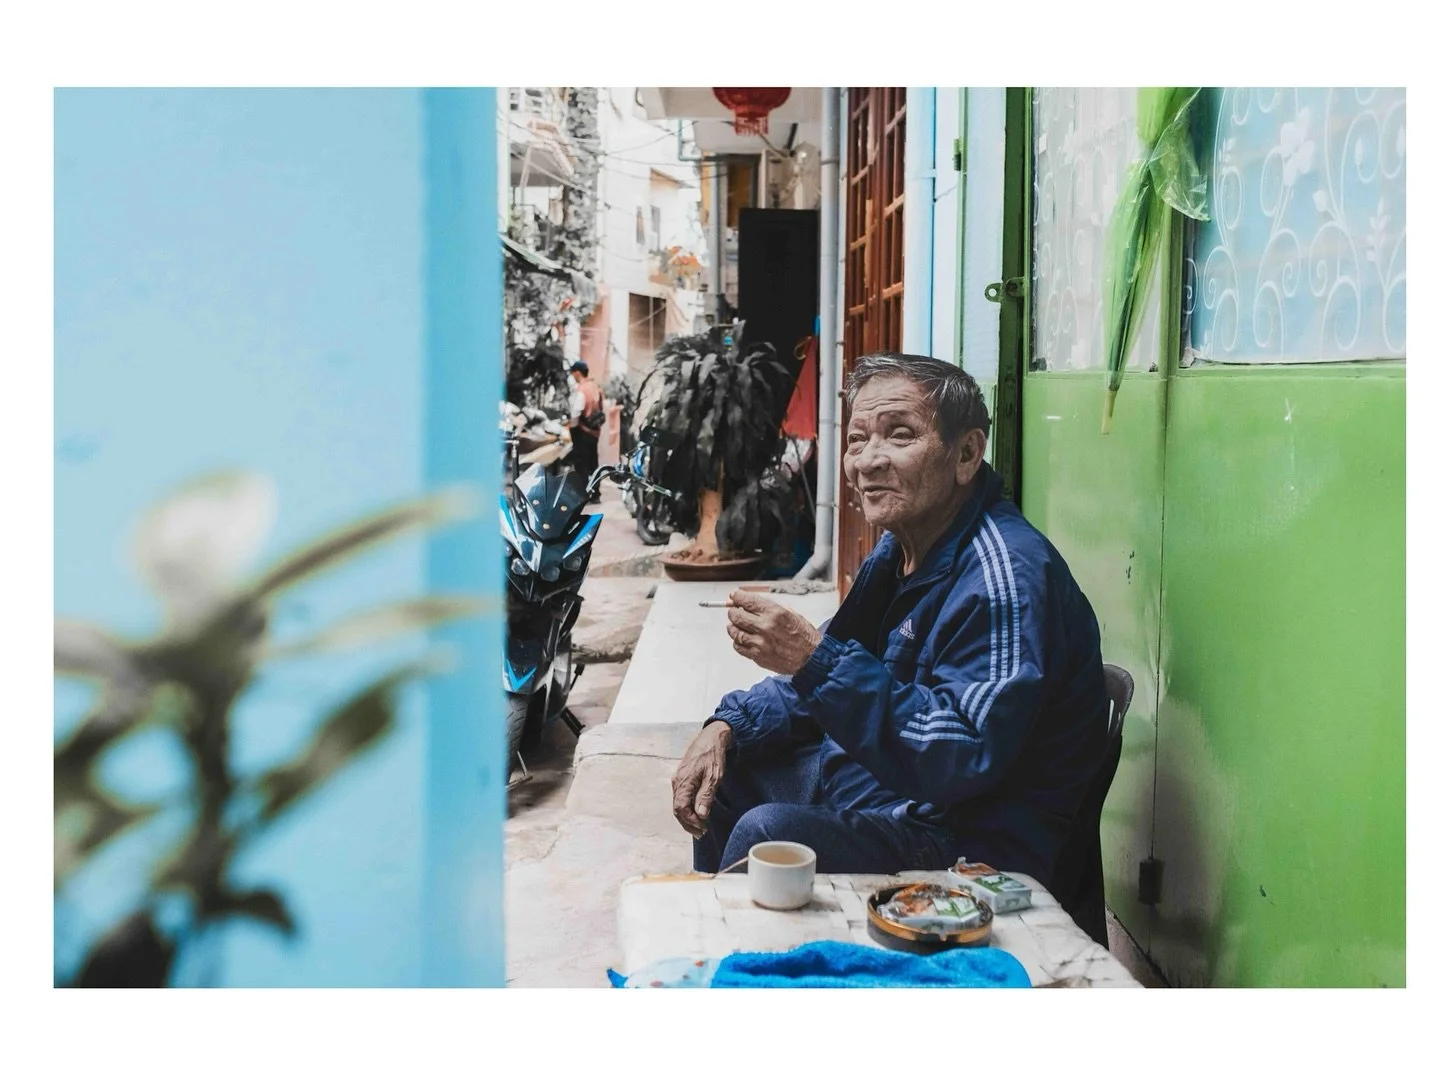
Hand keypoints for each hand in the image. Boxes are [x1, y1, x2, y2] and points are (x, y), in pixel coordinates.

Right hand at [672, 721, 731, 837]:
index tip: (703, 829)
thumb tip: (700, 815)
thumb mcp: (714, 777)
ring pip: (679, 804)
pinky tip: (696, 811)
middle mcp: (677, 781)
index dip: (690, 821)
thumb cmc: (713, 756)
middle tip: (701, 833)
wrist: (711, 737)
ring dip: (688, 817)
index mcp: (683, 782)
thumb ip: (706, 796)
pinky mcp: (682, 777)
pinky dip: (688, 808)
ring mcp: (678, 779)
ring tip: (700, 826)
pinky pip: (681, 797)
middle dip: (688, 823)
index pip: (681, 809)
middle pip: (677, 808)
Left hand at [726, 590, 822, 674]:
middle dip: (733, 611)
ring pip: (734, 632)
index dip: (737, 597)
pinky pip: (739, 647)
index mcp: (775, 613)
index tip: (734, 596)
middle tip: (734, 611)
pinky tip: (742, 639)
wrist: (812, 658)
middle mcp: (766, 627)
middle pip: (736, 616)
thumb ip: (769, 608)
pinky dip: (737, 642)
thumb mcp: (790, 614)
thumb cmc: (804, 636)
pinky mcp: (758, 656)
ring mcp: (760, 643)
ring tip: (736, 625)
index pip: (747, 601)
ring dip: (733, 627)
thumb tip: (750, 603)